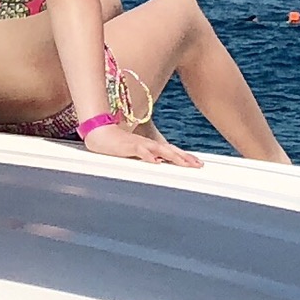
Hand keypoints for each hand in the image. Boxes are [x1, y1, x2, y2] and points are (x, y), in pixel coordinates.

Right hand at [81, 121, 200, 168]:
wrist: (101, 134)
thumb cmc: (117, 145)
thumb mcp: (136, 152)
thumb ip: (148, 157)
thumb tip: (160, 164)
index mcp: (151, 146)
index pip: (171, 151)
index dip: (185, 156)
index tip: (197, 163)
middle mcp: (148, 144)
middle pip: (170, 150)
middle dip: (185, 158)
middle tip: (198, 165)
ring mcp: (139, 144)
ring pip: (159, 150)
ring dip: (172, 156)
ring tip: (184, 164)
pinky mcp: (128, 146)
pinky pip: (140, 151)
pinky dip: (148, 156)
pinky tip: (156, 162)